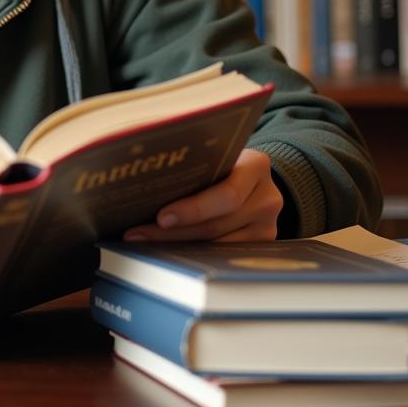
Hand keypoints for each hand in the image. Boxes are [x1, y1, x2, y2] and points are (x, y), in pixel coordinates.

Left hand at [122, 148, 282, 242]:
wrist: (254, 175)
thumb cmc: (223, 160)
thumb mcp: (215, 153)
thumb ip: (192, 161)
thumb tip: (144, 171)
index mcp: (256, 166)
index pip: (226, 194)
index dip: (193, 209)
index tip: (161, 217)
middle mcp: (268, 197)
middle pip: (217, 224)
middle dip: (174, 231)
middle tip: (139, 234)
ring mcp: (267, 224)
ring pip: (218, 244)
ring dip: (177, 245)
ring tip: (144, 241)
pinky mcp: (262, 244)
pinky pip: (223, 254)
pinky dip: (193, 251)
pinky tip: (166, 248)